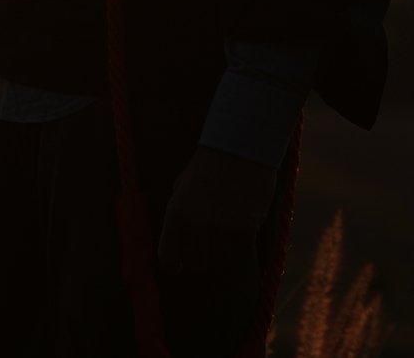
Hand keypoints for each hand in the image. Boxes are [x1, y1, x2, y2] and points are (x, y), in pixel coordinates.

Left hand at [157, 144, 276, 289]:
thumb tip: (176, 247)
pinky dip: (241, 245)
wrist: (238, 147)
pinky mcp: (246, 227)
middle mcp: (196, 223)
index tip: (179, 266)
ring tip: (227, 232)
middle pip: (197, 265)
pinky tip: (242, 228)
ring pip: (221, 262)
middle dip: (202, 258)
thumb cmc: (207, 167)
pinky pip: (242, 253)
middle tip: (208, 247)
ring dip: (224, 252)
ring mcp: (222, 227)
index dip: (174, 265)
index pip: (167, 257)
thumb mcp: (181, 188)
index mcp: (176, 213)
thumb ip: (178, 216)